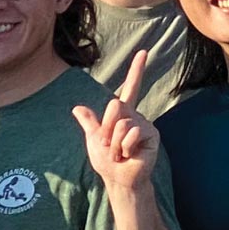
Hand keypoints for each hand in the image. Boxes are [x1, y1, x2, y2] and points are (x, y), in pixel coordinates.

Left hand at [70, 50, 160, 195]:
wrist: (118, 178)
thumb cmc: (107, 161)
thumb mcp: (94, 139)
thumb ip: (89, 123)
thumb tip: (77, 108)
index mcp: (123, 114)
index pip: (130, 88)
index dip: (136, 70)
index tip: (144, 51)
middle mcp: (136, 115)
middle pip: (115, 105)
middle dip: (106, 128)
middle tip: (111, 145)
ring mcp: (145, 124)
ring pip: (121, 122)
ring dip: (114, 142)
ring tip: (120, 152)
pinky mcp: (152, 135)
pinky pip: (131, 132)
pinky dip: (124, 146)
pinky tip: (129, 154)